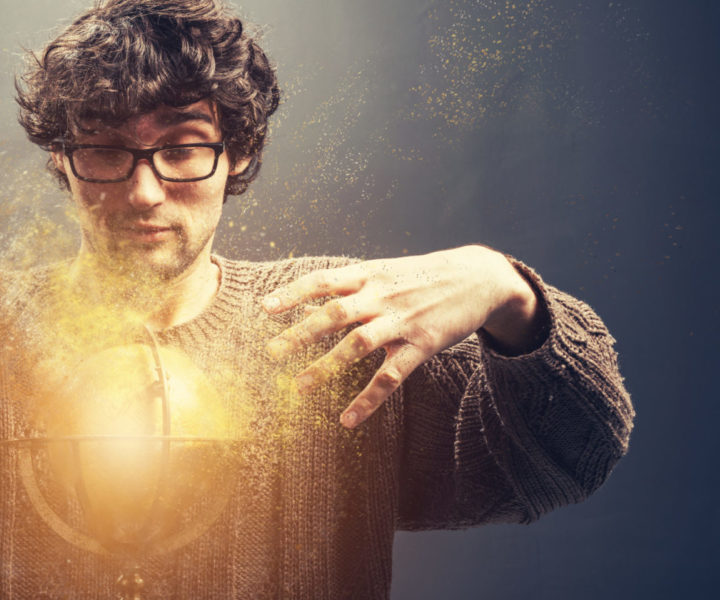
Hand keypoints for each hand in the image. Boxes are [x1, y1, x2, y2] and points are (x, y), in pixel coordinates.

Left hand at [261, 245, 542, 428]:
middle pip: (334, 314)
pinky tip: (348, 419)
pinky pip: (390, 377)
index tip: (265, 308)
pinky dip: (368, 400)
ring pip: (357, 345)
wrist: (478, 278)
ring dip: (326, 367)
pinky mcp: (421, 346)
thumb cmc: (421, 276)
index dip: (292, 293)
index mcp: (368, 275)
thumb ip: (349, 287)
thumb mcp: (384, 272)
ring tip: (300, 387)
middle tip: (272, 351)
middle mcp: (381, 296)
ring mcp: (401, 321)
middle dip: (301, 333)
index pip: (322, 281)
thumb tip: (306, 301)